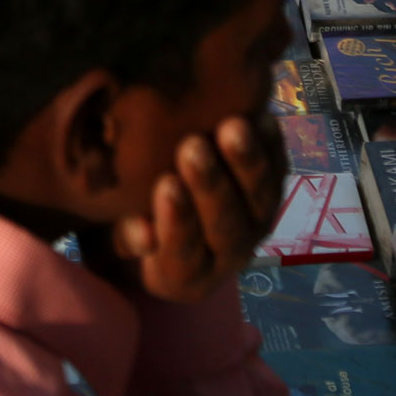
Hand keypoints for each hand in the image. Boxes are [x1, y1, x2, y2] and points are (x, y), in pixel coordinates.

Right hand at [108, 117, 287, 303]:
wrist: (166, 217)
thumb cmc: (129, 226)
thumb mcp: (116, 239)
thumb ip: (127, 236)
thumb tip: (143, 233)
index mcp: (183, 277)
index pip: (185, 255)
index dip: (178, 223)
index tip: (166, 186)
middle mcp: (226, 257)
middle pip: (227, 228)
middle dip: (211, 187)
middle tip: (193, 147)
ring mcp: (254, 227)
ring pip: (261, 201)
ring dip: (248, 164)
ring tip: (233, 127)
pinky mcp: (270, 196)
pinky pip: (279, 173)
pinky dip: (272, 146)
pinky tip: (261, 117)